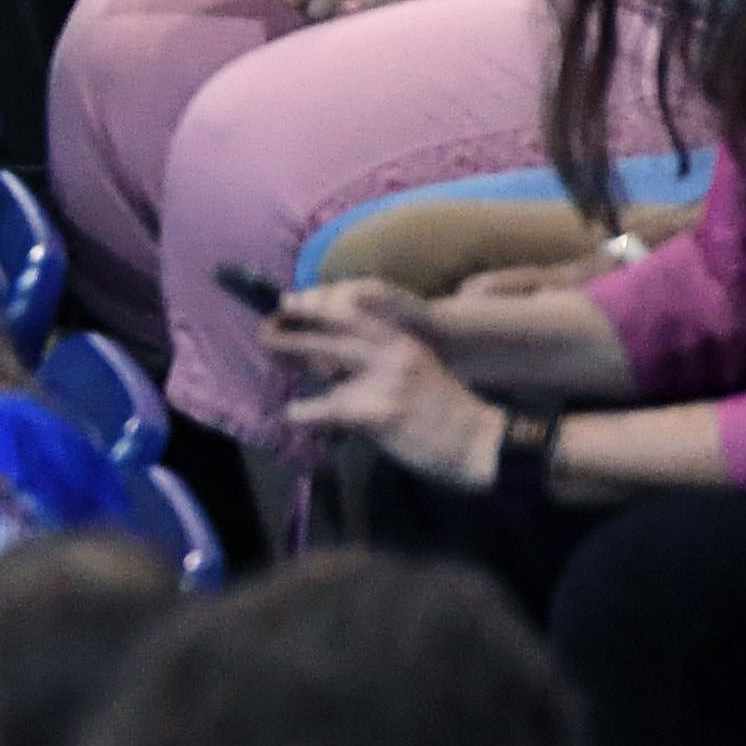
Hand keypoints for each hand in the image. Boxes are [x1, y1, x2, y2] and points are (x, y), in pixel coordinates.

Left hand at [271, 293, 513, 486]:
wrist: (479, 444)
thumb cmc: (444, 410)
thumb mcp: (417, 369)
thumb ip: (379, 358)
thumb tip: (327, 360)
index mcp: (403, 339)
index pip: (354, 309)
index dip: (316, 303)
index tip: (287, 302)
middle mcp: (392, 351)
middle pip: (330, 326)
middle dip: (291, 325)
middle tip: (266, 327)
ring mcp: (383, 380)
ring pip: (321, 355)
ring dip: (288, 353)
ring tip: (270, 353)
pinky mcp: (376, 412)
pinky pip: (325, 407)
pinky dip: (304, 412)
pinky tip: (294, 414)